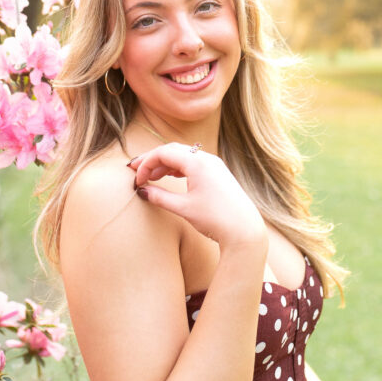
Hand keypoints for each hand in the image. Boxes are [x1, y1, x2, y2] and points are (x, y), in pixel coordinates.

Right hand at [128, 143, 265, 248]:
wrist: (244, 230)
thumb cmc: (215, 219)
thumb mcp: (183, 208)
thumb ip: (160, 197)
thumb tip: (143, 191)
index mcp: (197, 163)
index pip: (164, 153)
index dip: (146, 164)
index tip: (137, 179)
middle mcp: (207, 159)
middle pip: (173, 150)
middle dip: (153, 159)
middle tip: (136, 169)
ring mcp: (214, 165)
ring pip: (184, 156)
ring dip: (165, 164)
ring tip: (151, 177)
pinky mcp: (218, 173)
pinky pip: (194, 163)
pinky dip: (178, 168)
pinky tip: (170, 177)